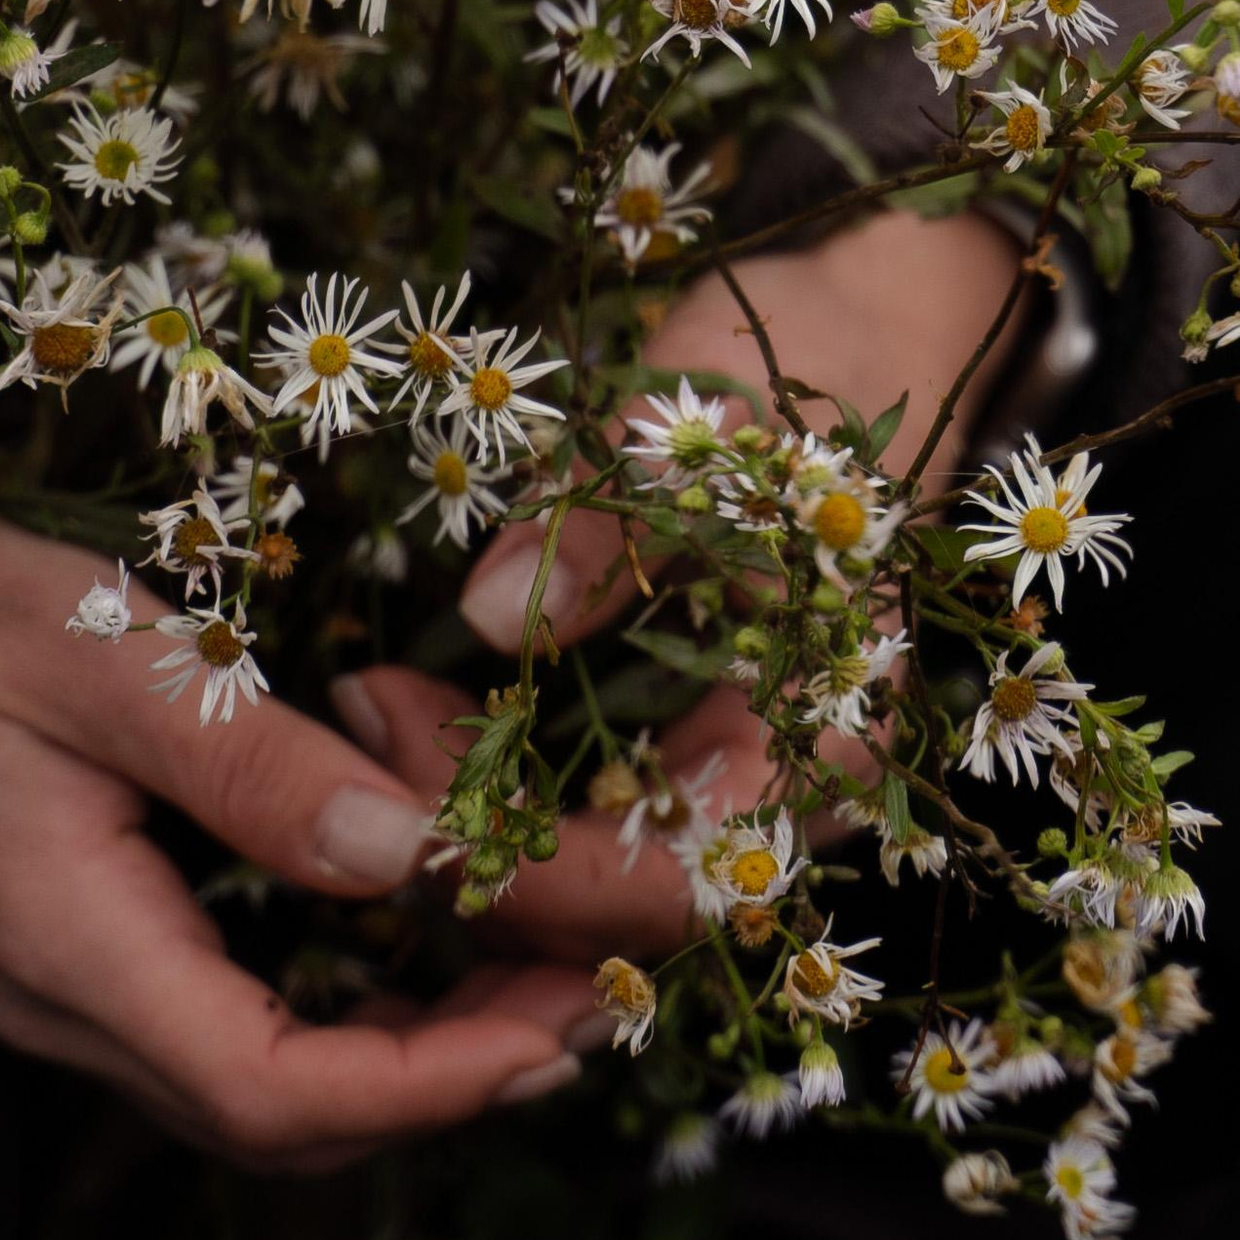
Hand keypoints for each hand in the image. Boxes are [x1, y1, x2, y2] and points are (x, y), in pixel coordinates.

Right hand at [0, 494, 600, 1169]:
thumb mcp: (108, 655)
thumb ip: (254, 759)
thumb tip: (410, 849)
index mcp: (70, 944)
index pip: (267, 1088)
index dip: (422, 1084)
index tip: (548, 1036)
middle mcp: (71, 998)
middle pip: (278, 1115)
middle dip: (443, 1081)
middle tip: (586, 1006)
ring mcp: (72, 983)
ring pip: (256, 1083)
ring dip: (403, 1054)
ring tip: (536, 983)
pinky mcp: (84, 946)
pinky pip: (228, 1023)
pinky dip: (342, 1012)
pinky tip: (419, 948)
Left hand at [331, 202, 1028, 970]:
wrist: (870, 332)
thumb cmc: (797, 374)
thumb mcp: (696, 425)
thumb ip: (607, 521)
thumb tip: (487, 615)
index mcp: (826, 733)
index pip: (679, 882)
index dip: (544, 876)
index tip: (415, 819)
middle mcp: (796, 784)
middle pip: (628, 907)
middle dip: (486, 853)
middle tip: (370, 726)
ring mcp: (748, 769)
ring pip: (600, 876)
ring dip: (482, 826)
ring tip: (377, 709)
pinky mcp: (698, 743)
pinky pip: (595, 817)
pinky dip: (505, 791)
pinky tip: (422, 715)